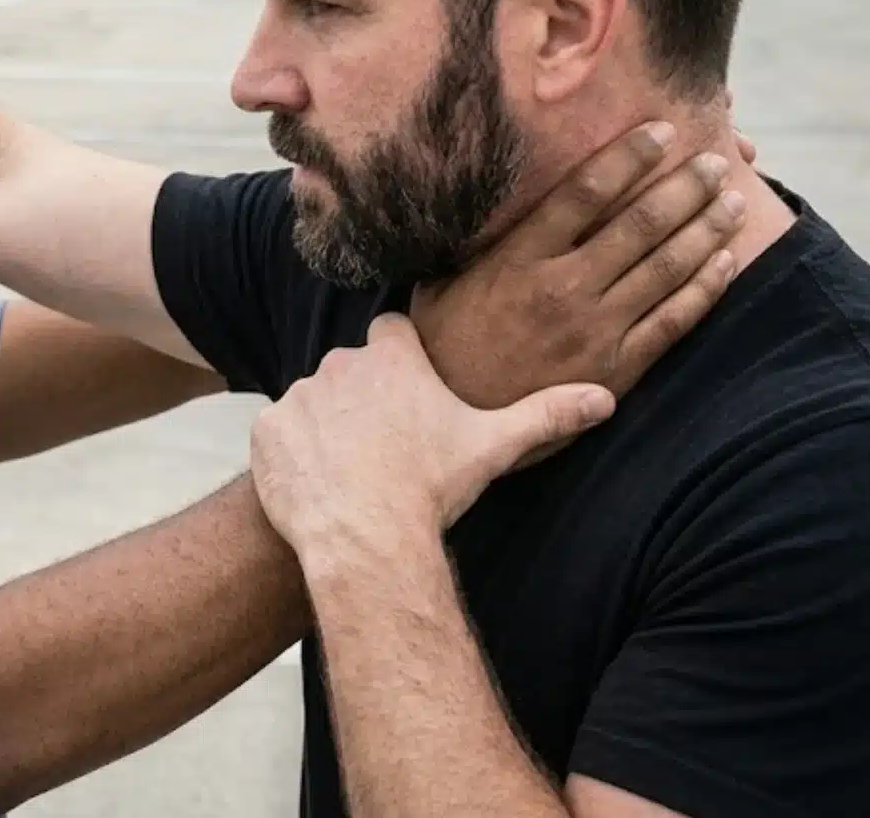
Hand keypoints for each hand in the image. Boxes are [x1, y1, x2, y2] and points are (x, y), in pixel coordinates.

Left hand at [250, 315, 613, 559]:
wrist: (364, 536)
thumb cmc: (430, 488)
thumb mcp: (494, 447)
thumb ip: (547, 414)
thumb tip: (605, 398)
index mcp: (391, 355)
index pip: (393, 334)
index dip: (402, 362)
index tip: (412, 397)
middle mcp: (339, 363)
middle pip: (352, 370)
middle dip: (364, 399)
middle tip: (386, 446)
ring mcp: (297, 394)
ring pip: (314, 402)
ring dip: (327, 426)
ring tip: (351, 471)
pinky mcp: (264, 429)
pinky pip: (278, 433)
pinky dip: (292, 453)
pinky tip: (316, 483)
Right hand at [411, 121, 745, 409]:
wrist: (454, 421)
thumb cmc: (442, 344)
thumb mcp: (442, 280)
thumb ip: (478, 240)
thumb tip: (490, 187)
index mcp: (517, 261)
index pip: (584, 193)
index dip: (628, 157)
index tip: (660, 131)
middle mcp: (562, 290)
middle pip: (640, 225)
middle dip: (685, 187)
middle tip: (715, 162)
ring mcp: (594, 332)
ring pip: (667, 269)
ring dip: (707, 230)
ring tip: (733, 202)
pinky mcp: (616, 369)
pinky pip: (673, 322)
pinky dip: (705, 288)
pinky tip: (725, 262)